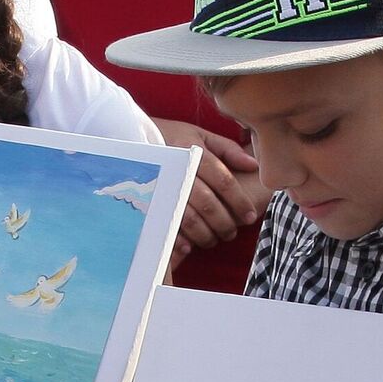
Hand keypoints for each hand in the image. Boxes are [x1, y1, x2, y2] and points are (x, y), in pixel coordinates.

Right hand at [153, 118, 266, 261]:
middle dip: (223, 222)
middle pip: (207, 203)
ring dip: (205, 233)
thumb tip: (253, 164)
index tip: (250, 216)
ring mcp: (161, 185)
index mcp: (194, 153)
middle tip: (232, 232)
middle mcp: (178, 170)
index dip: (239, 201)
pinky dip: (179, 238)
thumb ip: (228, 149)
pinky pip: (165, 222)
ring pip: (188, 217)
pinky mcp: (147, 199)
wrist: (129, 134)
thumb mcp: (200, 136)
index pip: (223, 181)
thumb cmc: (171, 137)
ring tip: (214, 239)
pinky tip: (189, 246)